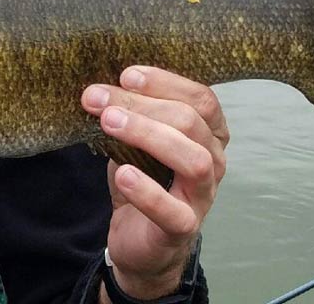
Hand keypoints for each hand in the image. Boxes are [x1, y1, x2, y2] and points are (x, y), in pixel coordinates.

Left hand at [81, 67, 227, 298]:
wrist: (139, 238)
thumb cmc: (143, 178)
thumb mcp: (136, 140)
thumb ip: (129, 114)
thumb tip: (100, 88)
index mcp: (208, 133)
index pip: (201, 98)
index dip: (165, 82)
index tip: (126, 75)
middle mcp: (215, 160)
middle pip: (190, 122)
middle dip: (141, 105)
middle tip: (98, 100)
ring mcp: (203, 196)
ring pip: (193, 160)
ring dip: (147, 135)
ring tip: (109, 123)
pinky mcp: (184, 227)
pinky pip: (173, 210)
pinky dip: (147, 191)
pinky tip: (123, 174)